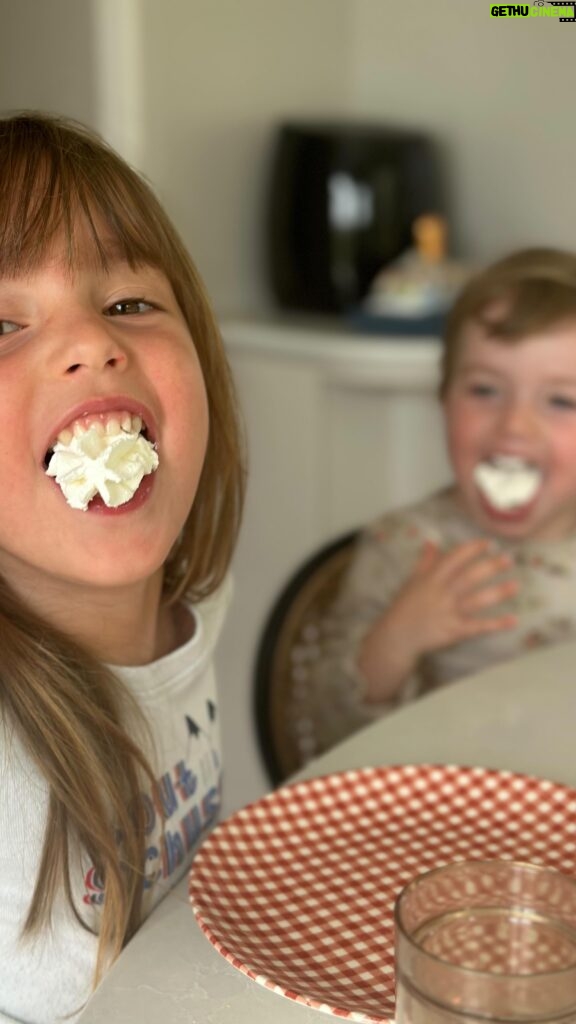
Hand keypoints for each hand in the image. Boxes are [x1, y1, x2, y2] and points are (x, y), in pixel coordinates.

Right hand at [359, 538, 517, 702]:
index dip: (472, 550)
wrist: (398, 636)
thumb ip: (425, 561)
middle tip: (509, 559)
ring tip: (516, 586)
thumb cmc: (406, 606)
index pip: (454, 559)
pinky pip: (478, 626)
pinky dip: (496, 624)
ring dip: (497, 593)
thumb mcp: (413, 580)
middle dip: (490, 567)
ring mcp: (449, 613)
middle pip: (469, 577)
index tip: (488, 543)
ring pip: (477, 601)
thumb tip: (431, 541)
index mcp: (432, 578)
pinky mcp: (454, 631)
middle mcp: (442, 593)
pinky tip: (513, 620)